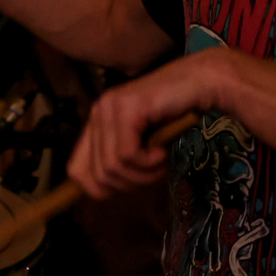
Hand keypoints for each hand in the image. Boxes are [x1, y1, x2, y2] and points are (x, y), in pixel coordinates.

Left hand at [66, 48, 241, 198]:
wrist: (199, 83)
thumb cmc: (174, 115)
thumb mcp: (141, 144)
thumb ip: (119, 160)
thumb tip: (100, 192)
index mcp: (96, 122)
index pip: (76, 170)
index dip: (99, 188)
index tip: (130, 185)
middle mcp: (97, 113)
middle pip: (97, 175)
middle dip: (129, 184)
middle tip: (153, 172)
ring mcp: (109, 108)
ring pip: (112, 166)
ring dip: (143, 174)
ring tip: (160, 161)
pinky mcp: (126, 108)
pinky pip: (127, 155)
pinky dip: (149, 162)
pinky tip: (162, 151)